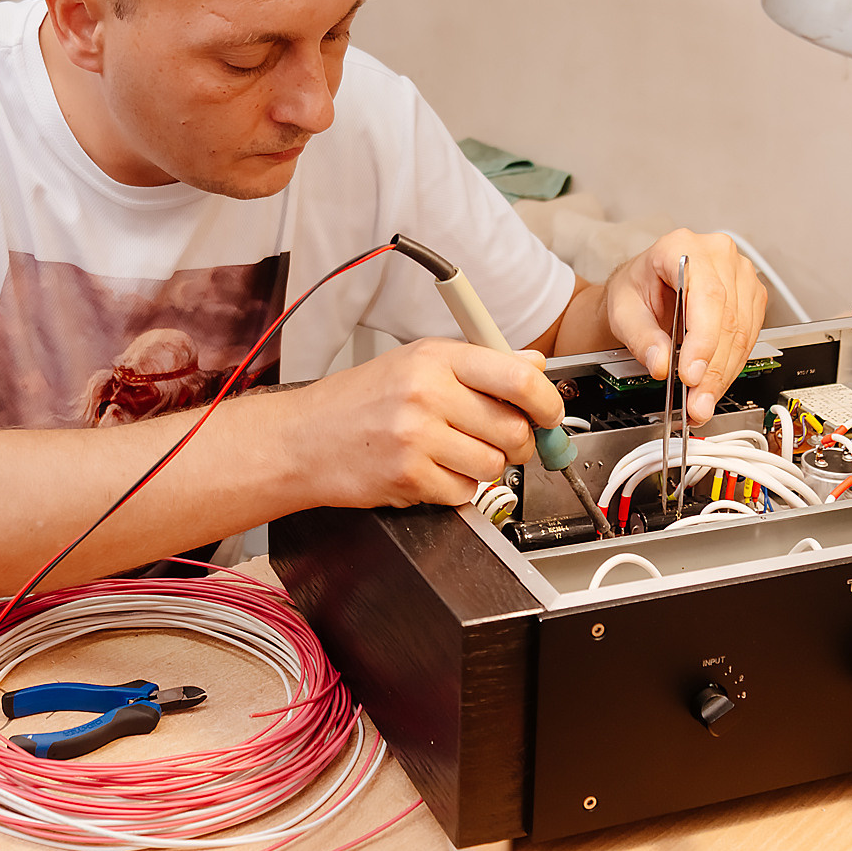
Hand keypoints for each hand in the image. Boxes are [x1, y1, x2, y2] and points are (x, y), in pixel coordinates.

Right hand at [293, 337, 564, 508]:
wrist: (301, 439)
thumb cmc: (357, 401)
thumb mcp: (415, 362)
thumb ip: (478, 363)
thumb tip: (533, 365)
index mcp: (436, 358)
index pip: (518, 378)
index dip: (547, 402)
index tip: (550, 414)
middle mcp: (427, 393)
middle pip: (514, 429)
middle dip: (517, 443)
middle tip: (500, 441)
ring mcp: (417, 437)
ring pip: (494, 466)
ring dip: (484, 468)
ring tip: (454, 454)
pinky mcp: (408, 477)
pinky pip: (465, 493)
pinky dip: (456, 489)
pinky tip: (431, 472)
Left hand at [604, 230, 768, 425]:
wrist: (645, 285)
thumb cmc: (636, 288)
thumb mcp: (623, 310)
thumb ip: (641, 337)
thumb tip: (661, 364)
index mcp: (683, 247)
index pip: (707, 296)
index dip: (703, 341)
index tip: (691, 375)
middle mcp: (718, 255)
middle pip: (728, 318)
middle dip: (712, 369)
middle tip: (697, 402)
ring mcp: (740, 274)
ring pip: (743, 332)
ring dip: (723, 374)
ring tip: (702, 402)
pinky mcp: (751, 297)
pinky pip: (749, 337)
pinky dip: (731, 367)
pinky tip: (714, 385)